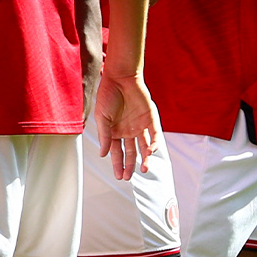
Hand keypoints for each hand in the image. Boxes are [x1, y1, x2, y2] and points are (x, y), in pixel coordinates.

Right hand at [94, 65, 159, 179]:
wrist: (121, 78)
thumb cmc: (108, 95)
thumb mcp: (102, 118)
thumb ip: (104, 136)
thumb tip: (102, 154)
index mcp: (114, 131)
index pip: (116, 152)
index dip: (117, 164)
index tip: (118, 176)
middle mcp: (127, 131)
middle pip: (131, 152)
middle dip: (130, 165)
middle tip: (128, 178)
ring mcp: (140, 126)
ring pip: (144, 147)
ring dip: (144, 158)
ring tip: (143, 170)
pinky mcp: (150, 120)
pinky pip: (154, 135)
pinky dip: (153, 144)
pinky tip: (150, 152)